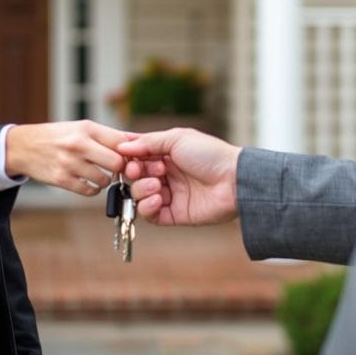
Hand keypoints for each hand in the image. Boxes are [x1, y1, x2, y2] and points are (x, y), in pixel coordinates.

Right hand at [5, 120, 127, 195]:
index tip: (133, 157)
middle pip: (117, 163)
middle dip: (121, 169)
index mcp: (86, 128)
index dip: (132, 152)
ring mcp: (69, 163)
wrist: (24, 146)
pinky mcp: (61, 180)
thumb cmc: (59, 136)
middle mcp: (78, 145)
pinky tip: (89, 181)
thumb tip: (139, 140)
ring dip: (106, 180)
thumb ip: (110, 135)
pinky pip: (89, 191)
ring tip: (100, 174)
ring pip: (104, 180)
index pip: (121, 141)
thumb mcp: (82, 128)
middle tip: (118, 169)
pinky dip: (93, 189)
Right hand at [118, 128, 240, 225]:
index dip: (128, 156)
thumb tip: (122, 147)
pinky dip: (148, 207)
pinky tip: (158, 198)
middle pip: (136, 176)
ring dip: (142, 189)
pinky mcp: (174, 214)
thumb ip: (148, 142)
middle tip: (138, 169)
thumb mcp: (177, 139)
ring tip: (157, 184)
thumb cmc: (210, 154)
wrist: (233, 180)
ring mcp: (170, 194)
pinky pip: (150, 215)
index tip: (122, 155)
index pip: (138, 155)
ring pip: (140, 195)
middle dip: (134, 172)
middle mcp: (166, 174)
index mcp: (166, 154)